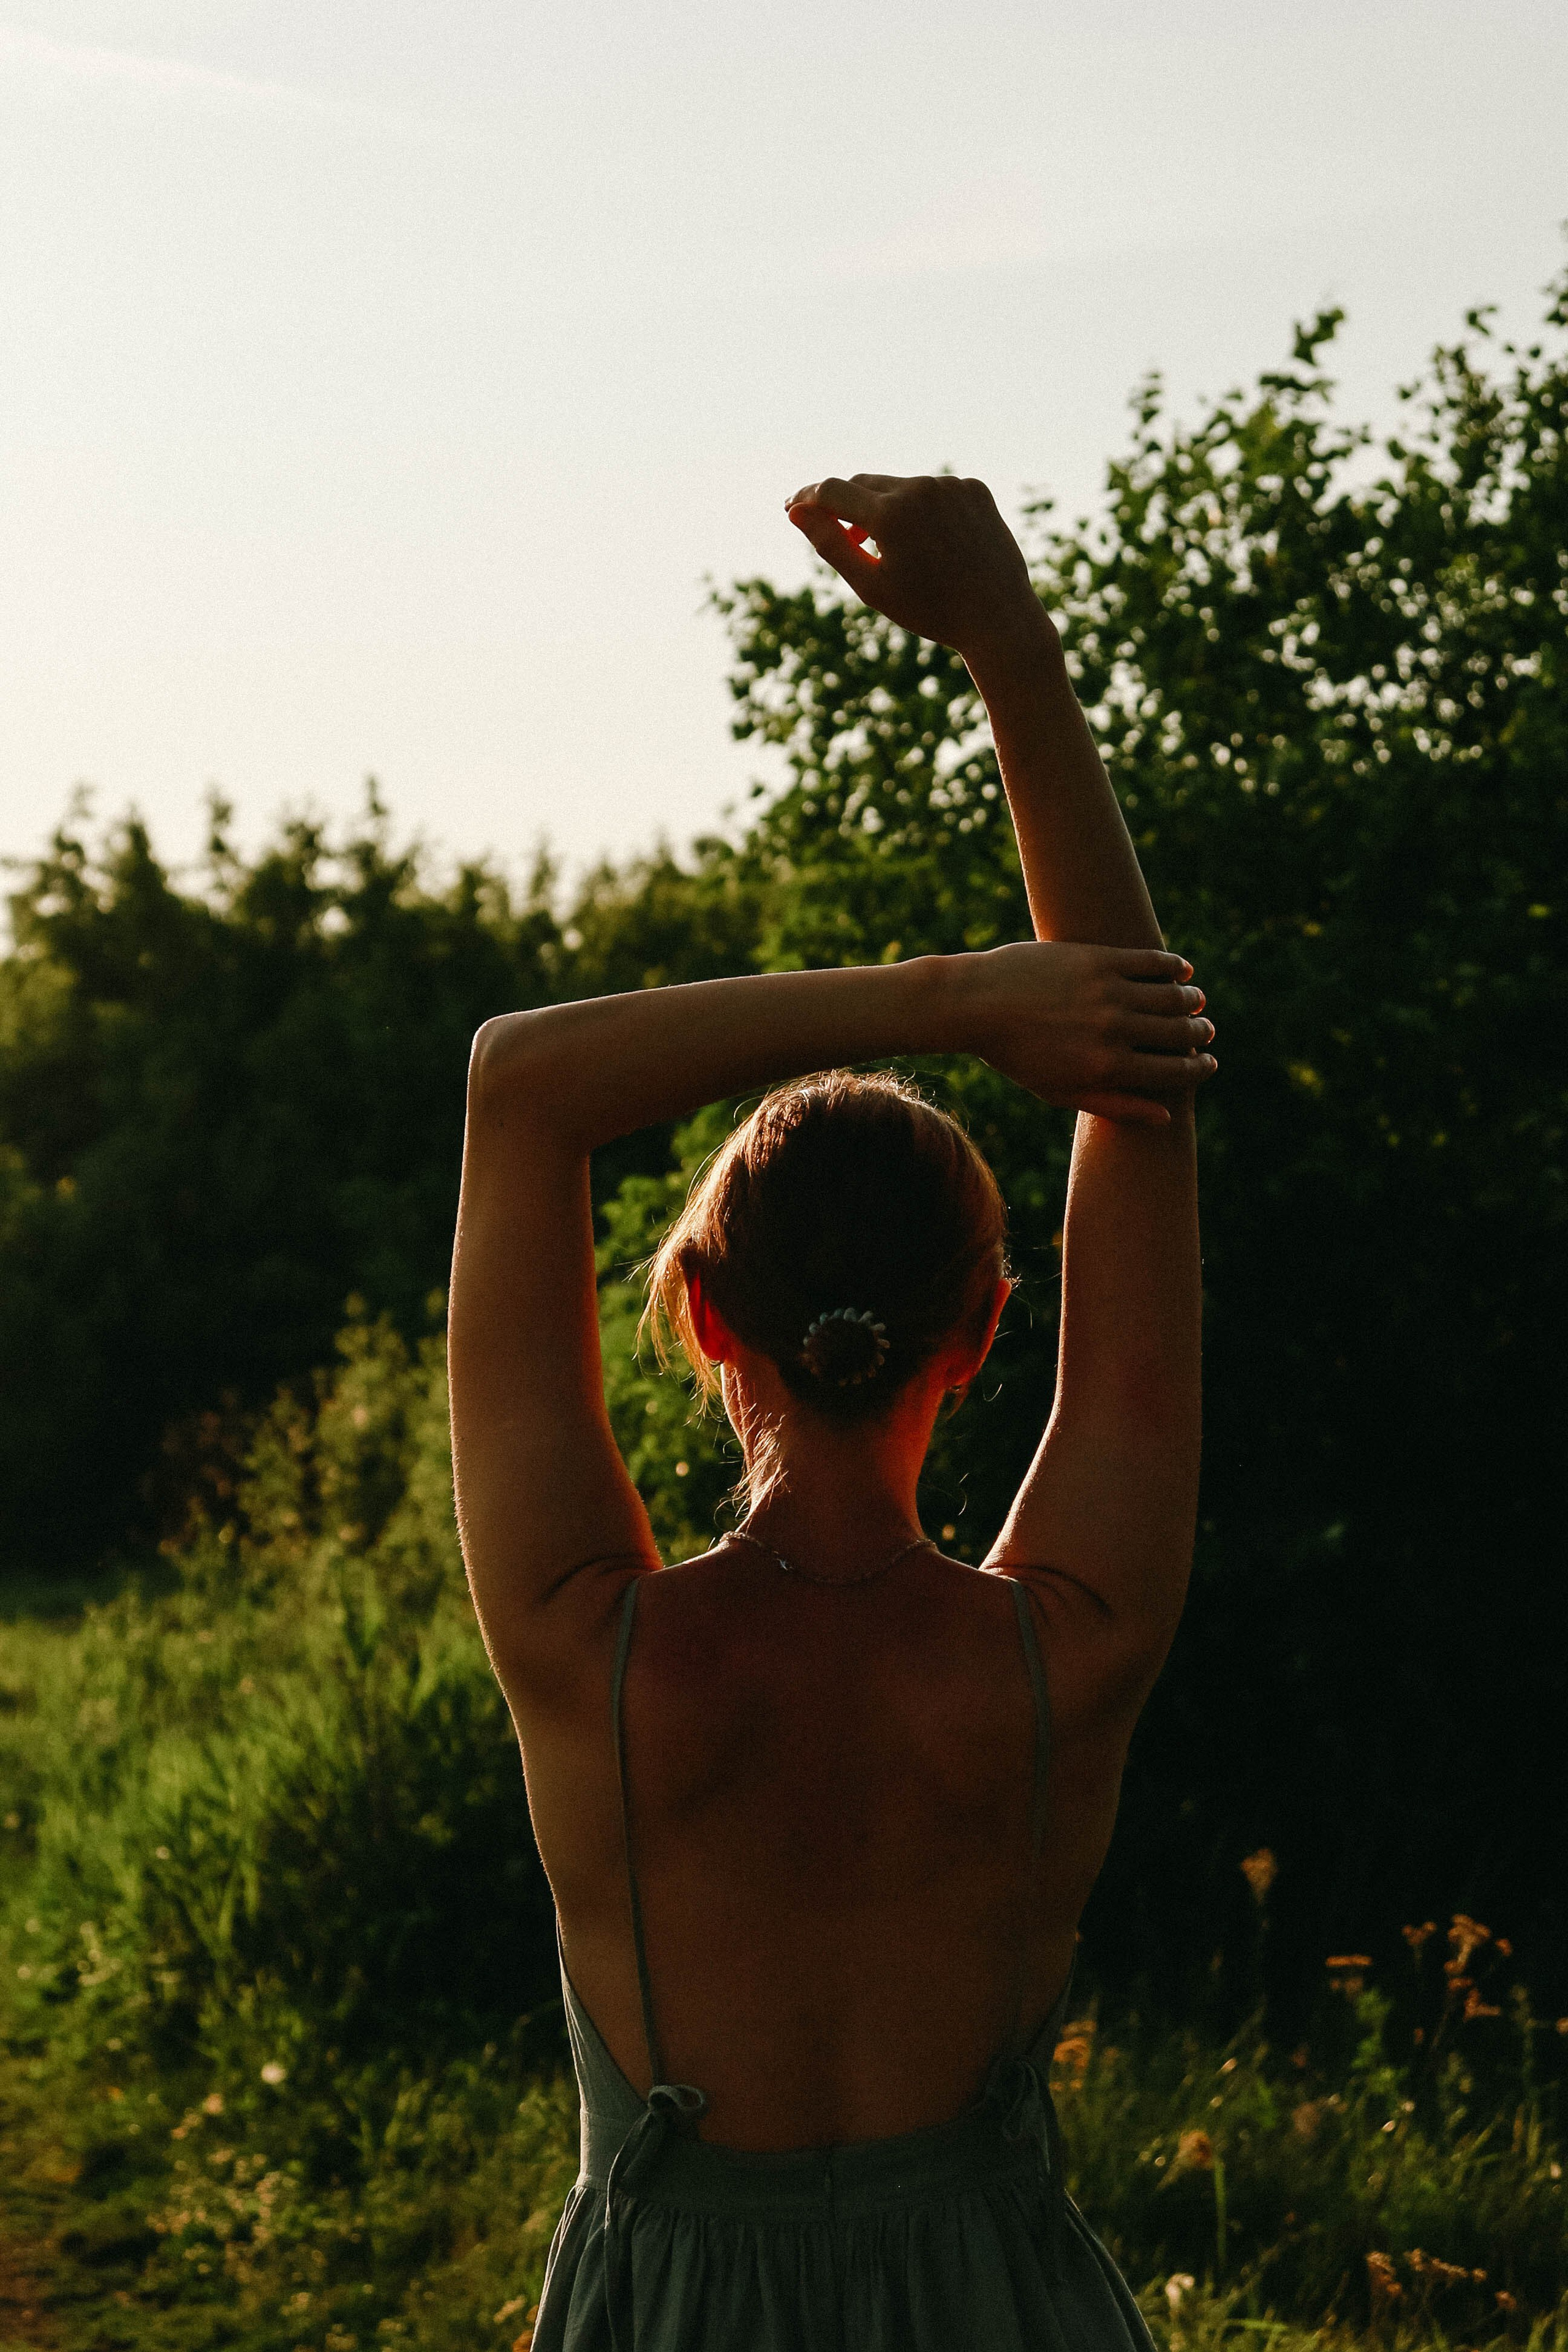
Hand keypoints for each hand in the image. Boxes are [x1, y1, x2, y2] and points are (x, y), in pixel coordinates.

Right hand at [785, 473, 1049, 665]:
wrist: (998, 618)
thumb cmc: (929, 610)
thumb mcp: (871, 585)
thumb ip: (830, 544)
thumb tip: (796, 512)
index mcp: (890, 514)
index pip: (832, 490)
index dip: (808, 497)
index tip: (793, 507)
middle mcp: (920, 489)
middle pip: (864, 485)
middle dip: (849, 507)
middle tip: (849, 540)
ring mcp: (951, 485)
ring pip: (901, 488)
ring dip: (889, 511)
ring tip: (902, 553)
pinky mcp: (975, 488)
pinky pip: (934, 491)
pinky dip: (924, 511)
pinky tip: (935, 545)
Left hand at [955, 942, 1215, 1125]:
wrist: (975, 1003)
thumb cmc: (1015, 1055)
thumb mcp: (1060, 1092)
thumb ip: (1114, 1105)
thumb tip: (1166, 1116)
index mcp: (1106, 1069)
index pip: (1174, 1072)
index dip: (1199, 1068)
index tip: (1208, 1063)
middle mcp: (1114, 1031)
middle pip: (1180, 1034)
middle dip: (1201, 1035)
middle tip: (1206, 1032)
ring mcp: (1109, 992)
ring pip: (1173, 997)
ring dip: (1192, 1001)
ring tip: (1196, 1003)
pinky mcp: (1099, 959)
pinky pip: (1152, 962)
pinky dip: (1174, 966)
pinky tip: (1181, 970)